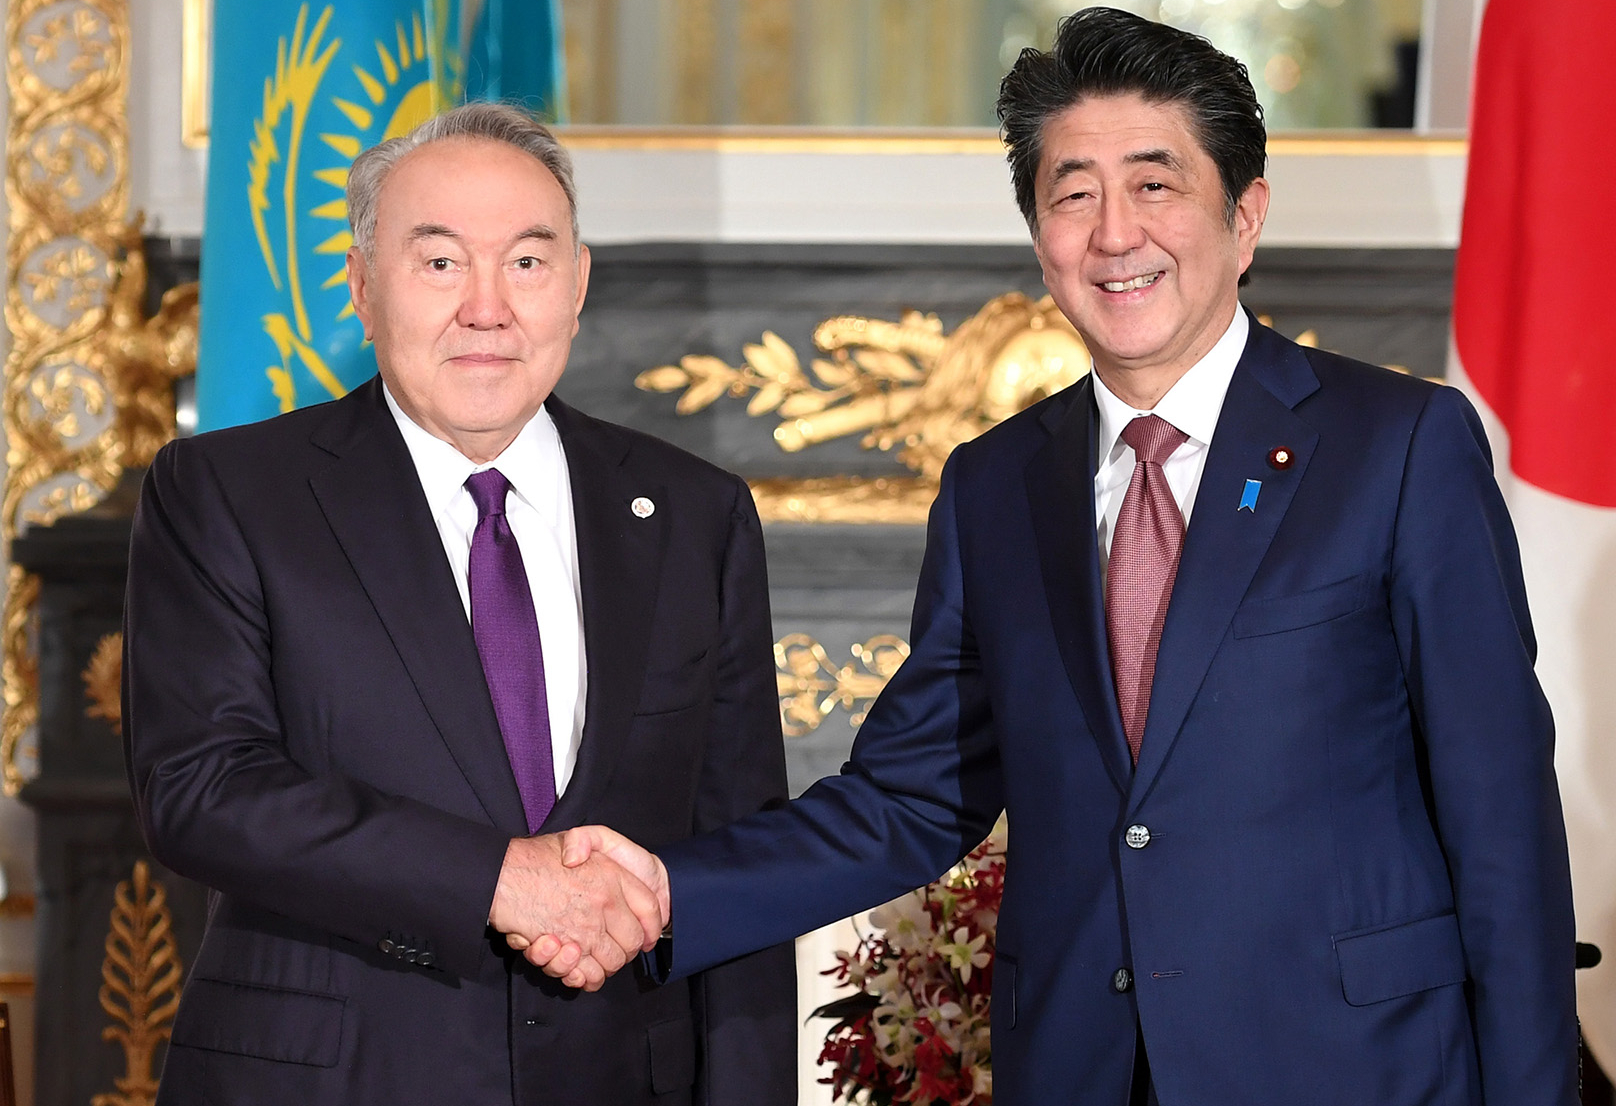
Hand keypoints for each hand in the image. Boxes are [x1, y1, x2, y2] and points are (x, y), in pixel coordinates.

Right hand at [487, 834, 663, 990]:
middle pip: (634, 941)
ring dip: (603, 965)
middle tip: (611, 948)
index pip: (651, 907)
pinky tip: (574, 967)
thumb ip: (590, 842)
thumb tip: (593, 860)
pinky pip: (588, 976)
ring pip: (612, 962)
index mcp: (612, 876)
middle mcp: (605, 903)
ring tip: (586, 956)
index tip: (649, 934)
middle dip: (625, 950)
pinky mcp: (567, 951)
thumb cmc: (532, 858)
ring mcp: (587, 929)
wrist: (500, 876)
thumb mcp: (571, 838)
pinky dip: (583, 977)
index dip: (652, 925)